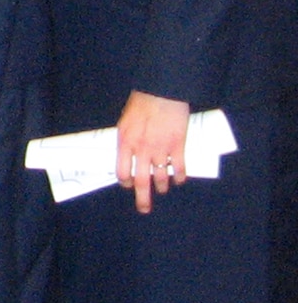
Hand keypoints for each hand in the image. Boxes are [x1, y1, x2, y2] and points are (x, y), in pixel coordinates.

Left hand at [117, 90, 190, 213]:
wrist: (162, 93)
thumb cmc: (142, 103)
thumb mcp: (125, 121)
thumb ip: (127, 139)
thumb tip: (128, 153)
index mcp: (125, 143)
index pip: (122, 171)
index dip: (125, 182)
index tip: (129, 185)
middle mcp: (141, 150)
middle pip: (141, 182)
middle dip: (142, 198)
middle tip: (144, 209)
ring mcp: (160, 150)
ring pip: (161, 177)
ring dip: (161, 186)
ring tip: (162, 189)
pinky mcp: (178, 146)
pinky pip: (179, 168)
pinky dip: (180, 177)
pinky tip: (179, 180)